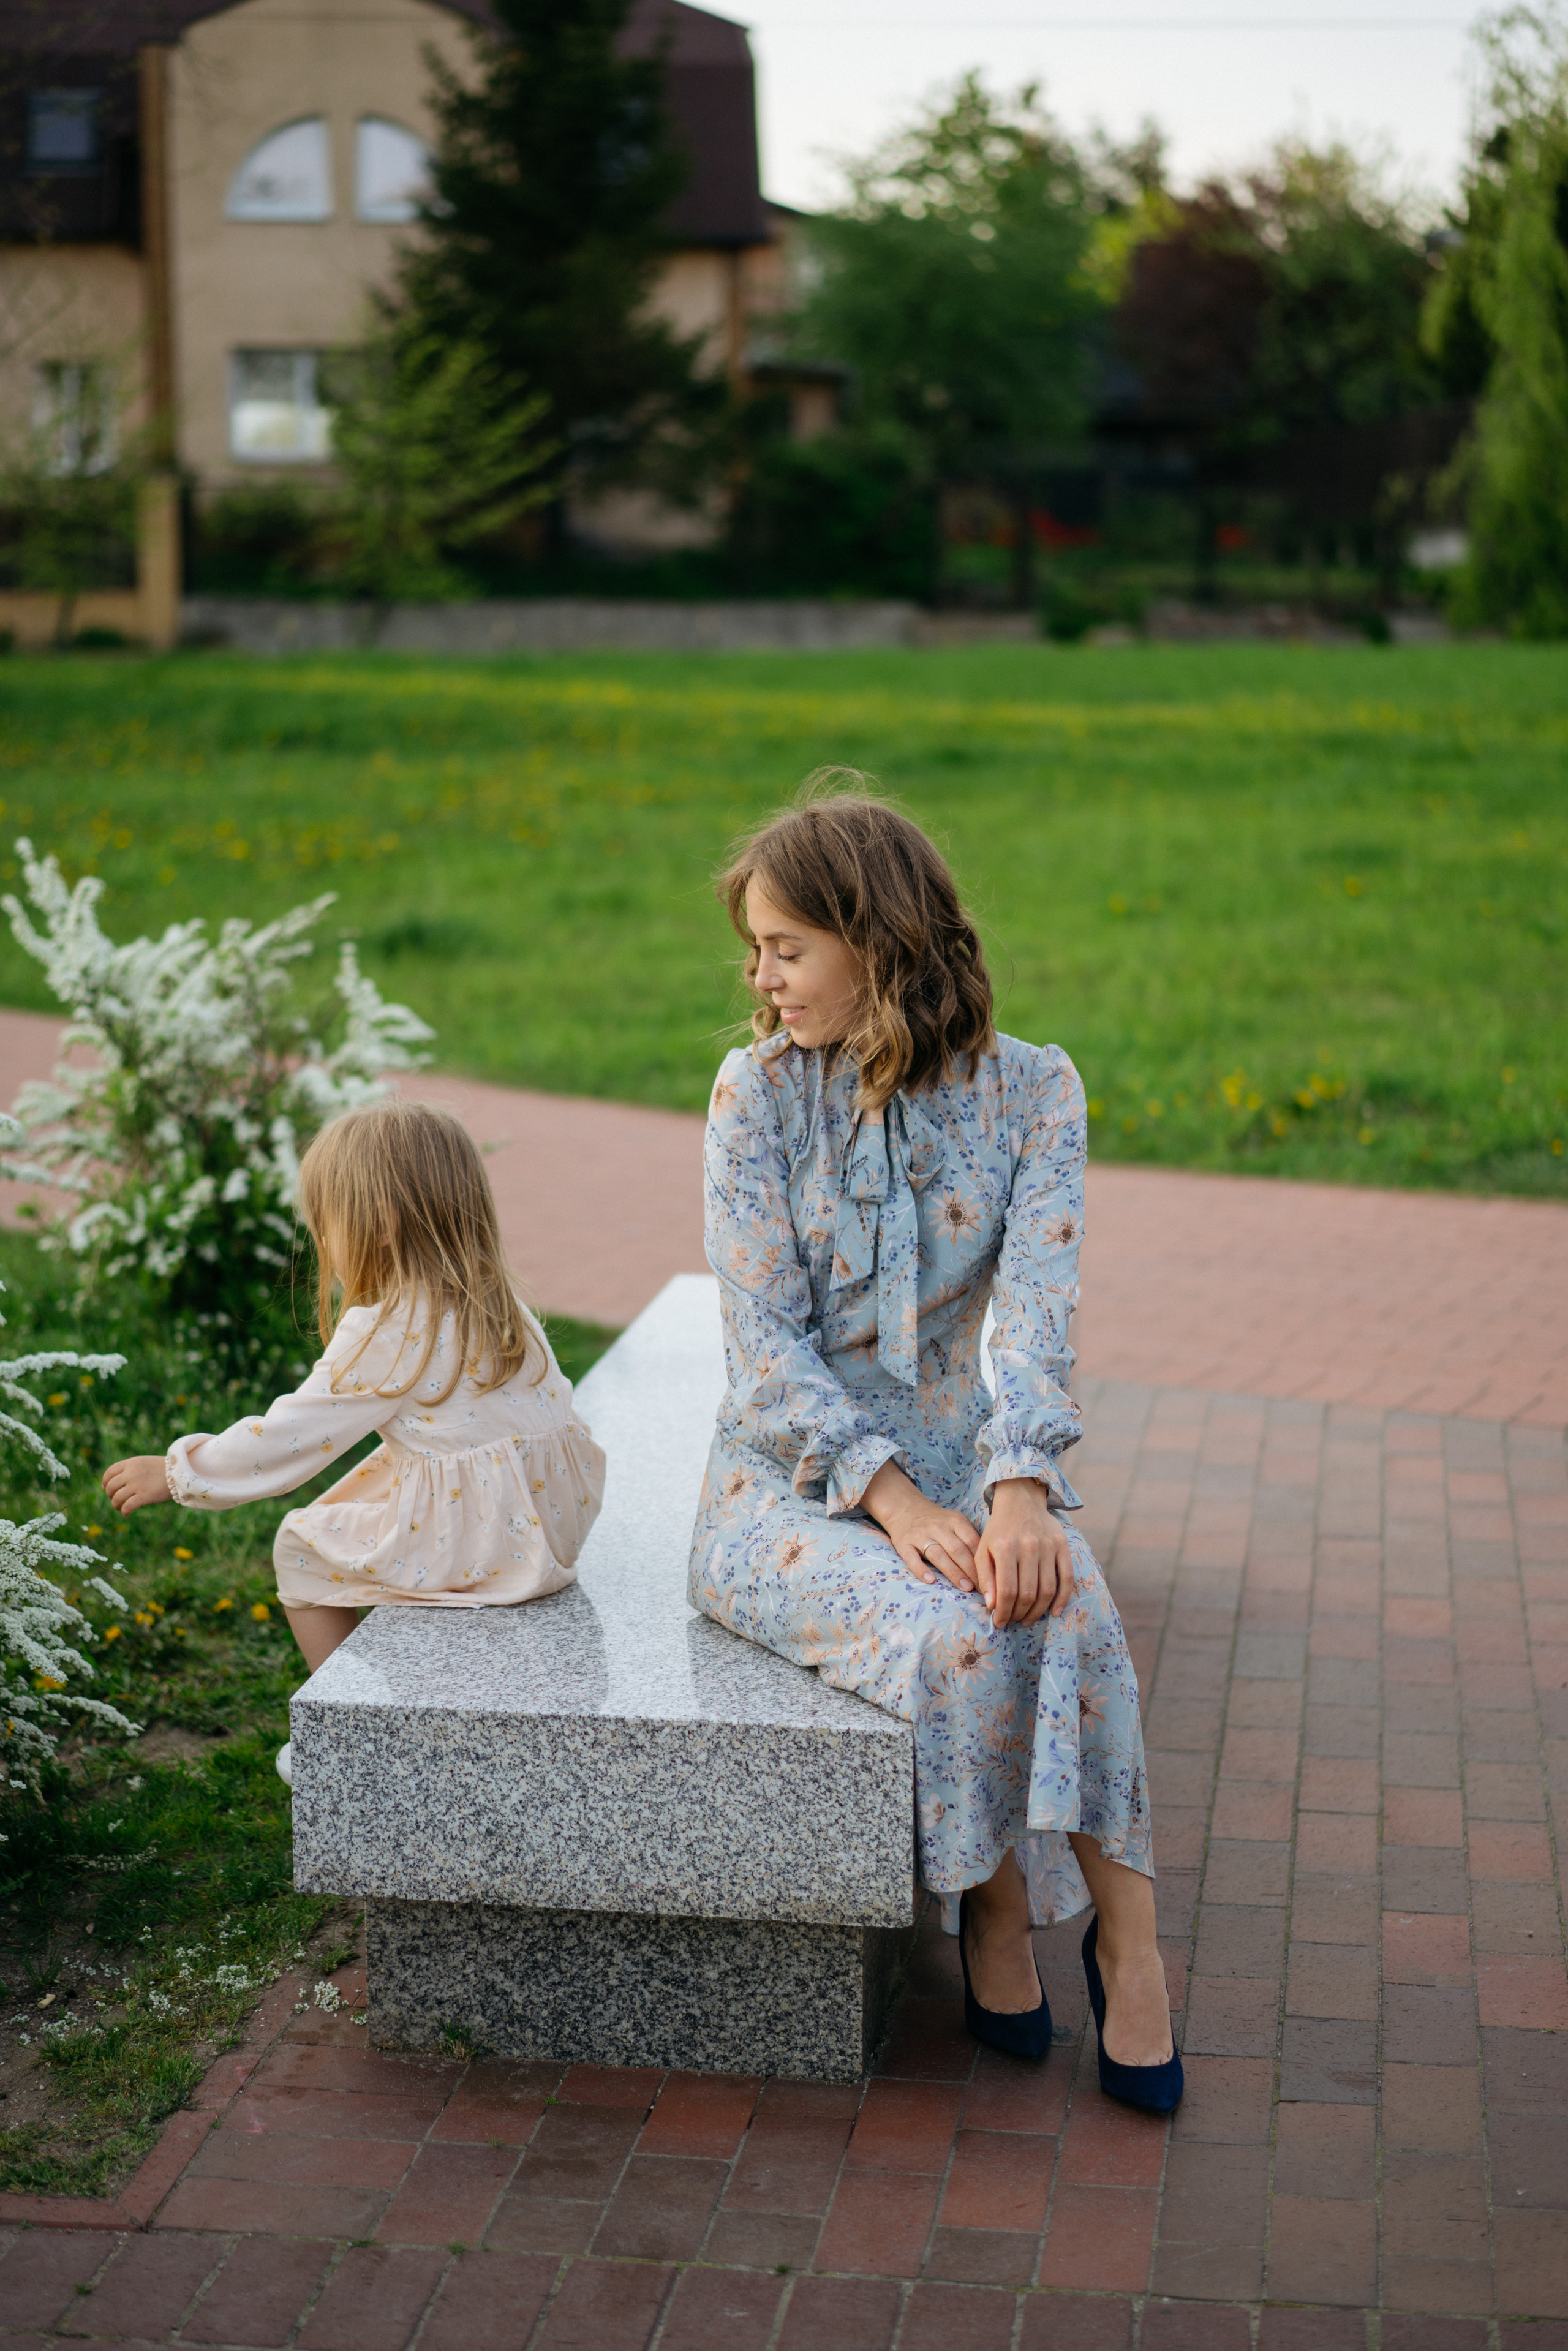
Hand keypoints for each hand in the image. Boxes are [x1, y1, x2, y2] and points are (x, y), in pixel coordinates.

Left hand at [102, 1455, 171, 1516]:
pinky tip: (127, 1513)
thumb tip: (115, 1483)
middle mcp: (131, 1473)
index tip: (106, 1489)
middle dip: (110, 1496)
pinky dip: (124, 1511)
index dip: (105, 1482)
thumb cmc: (162, 1469)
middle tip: (116, 1500)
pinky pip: (127, 1506)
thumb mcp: (144, 1463)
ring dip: (116, 1505)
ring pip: (116, 1498)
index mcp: (131, 1463)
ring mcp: (137, 1485)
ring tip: (120, 1508)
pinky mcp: (143, 1496)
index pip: (109, 1473)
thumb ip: (130, 1470)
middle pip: (111, 1487)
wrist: (179, 1473)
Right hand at [862, 1459, 980, 1594]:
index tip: (992, 1578)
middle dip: (971, 1570)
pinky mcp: (903, 1544)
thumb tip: (991, 1564)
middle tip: (982, 1588)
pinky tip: (931, 1580)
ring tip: (965, 1587)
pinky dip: (921, 1569)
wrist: (905, 1508)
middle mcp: (938, 1527)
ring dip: (953, 1572)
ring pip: (938, 1555)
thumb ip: (970, 1539)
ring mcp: (920, 1535)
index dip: (983, 1561)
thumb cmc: (938, 1521)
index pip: (972, 1542)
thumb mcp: (956, 1522)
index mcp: (955, 1521)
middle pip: (957, 1550)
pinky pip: (912, 1558)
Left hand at [974, 1478, 1075, 1628]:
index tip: (999, 1623)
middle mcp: (1029, 1547)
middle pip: (1028, 1594)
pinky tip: (1054, 1612)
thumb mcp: (982, 1550)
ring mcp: (1048, 1546)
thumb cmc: (998, 1530)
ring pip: (1047, 1590)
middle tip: (1013, 1621)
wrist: (1020, 1501)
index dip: (1004, 1612)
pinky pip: (1067, 1578)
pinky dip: (1063, 1599)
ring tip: (1028, 1619)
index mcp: (1006, 1548)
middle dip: (1019, 1614)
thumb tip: (992, 1606)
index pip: (1007, 1590)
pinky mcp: (1063, 1546)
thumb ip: (985, 1578)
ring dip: (1038, 1611)